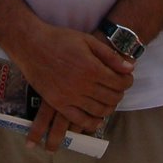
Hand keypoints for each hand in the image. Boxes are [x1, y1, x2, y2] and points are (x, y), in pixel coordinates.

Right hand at [15, 26, 132, 151]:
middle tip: (118, 89)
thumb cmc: (60, 39)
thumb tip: (130, 68)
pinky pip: (79, 119)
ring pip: (99, 111)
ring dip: (109, 108)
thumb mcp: (88, 40)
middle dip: (120, 94)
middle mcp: (83, 85)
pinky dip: (91, 123)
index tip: (127, 79)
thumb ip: (110, 56)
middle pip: (111, 98)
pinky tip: (96, 120)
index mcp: (92, 68)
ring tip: (109, 101)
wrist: (31, 45)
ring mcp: (70, 96)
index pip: (119, 82)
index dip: (127, 82)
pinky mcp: (58, 103)